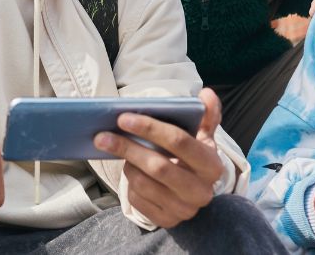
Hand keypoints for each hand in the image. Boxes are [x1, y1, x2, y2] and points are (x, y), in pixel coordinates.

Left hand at [93, 88, 225, 228]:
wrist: (193, 195)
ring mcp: (183, 210)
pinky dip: (129, 184)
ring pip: (144, 183)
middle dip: (127, 148)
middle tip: (102, 136)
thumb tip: (206, 94)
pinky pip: (138, 200)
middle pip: (158, 166)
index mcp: (212, 166)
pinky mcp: (166, 221)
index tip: (123, 118)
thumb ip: (207, 116)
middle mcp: (201, 191)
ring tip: (121, 152)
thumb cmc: (193, 159)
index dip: (151, 128)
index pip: (180, 142)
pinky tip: (130, 171)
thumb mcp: (204, 138)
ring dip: (128, 164)